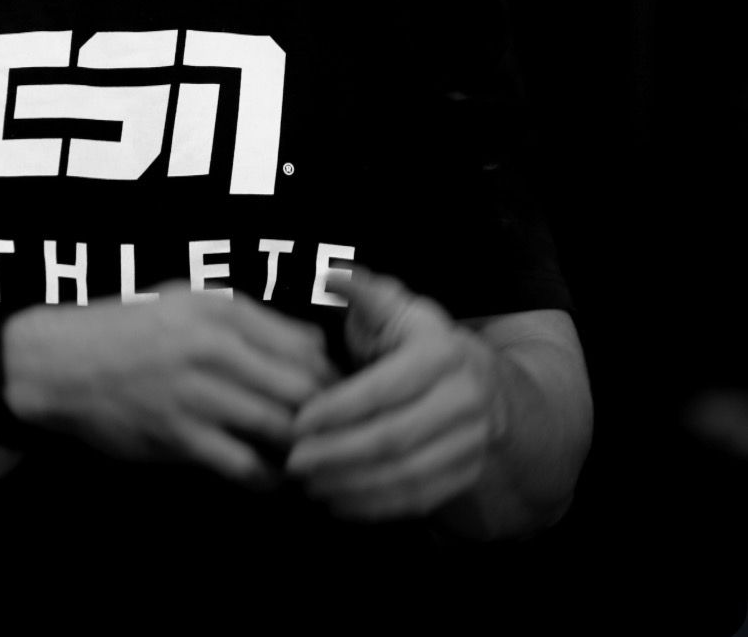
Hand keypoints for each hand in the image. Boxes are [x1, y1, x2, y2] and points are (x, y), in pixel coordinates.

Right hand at [5, 285, 336, 489]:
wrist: (61, 362)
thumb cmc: (130, 328)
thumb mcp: (188, 300)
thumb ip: (248, 319)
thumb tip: (314, 343)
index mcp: (222, 309)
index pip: (307, 345)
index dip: (330, 376)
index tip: (337, 396)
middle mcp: (215, 347)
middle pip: (304, 388)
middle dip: (325, 416)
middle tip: (333, 434)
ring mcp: (197, 393)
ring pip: (279, 428)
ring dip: (301, 450)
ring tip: (310, 461)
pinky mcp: (179, 435)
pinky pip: (243, 465)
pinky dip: (266, 478)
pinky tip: (271, 481)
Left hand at [284, 266, 501, 520]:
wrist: (486, 383)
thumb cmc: (422, 341)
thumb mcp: (399, 308)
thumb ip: (365, 293)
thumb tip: (331, 274)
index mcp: (441, 353)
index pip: (384, 388)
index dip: (339, 408)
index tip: (299, 422)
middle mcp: (463, 399)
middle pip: (394, 438)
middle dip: (338, 454)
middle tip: (294, 461)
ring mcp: (470, 442)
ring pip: (406, 475)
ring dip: (352, 485)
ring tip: (309, 483)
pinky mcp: (467, 473)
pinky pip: (419, 499)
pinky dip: (376, 506)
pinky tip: (338, 501)